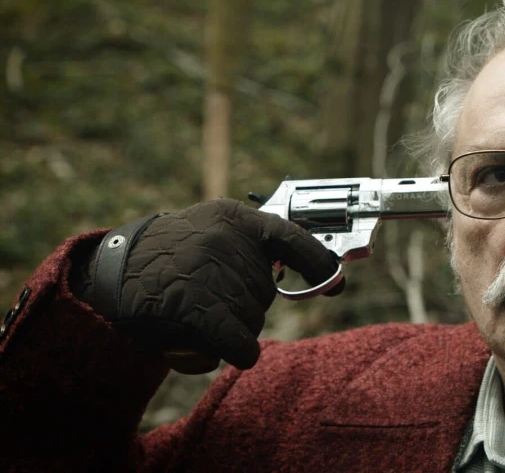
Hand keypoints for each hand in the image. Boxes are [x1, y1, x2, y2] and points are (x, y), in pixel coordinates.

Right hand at [75, 199, 341, 372]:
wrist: (104, 277)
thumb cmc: (161, 260)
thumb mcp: (205, 231)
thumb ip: (249, 244)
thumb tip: (309, 266)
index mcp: (232, 218)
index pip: (291, 236)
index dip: (317, 261)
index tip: (334, 280)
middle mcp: (228, 241)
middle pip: (265, 292)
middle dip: (239, 305)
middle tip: (197, 296)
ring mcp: (213, 273)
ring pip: (251, 319)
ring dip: (227, 327)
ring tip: (187, 312)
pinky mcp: (199, 309)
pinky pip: (240, 342)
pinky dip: (238, 350)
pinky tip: (226, 349)